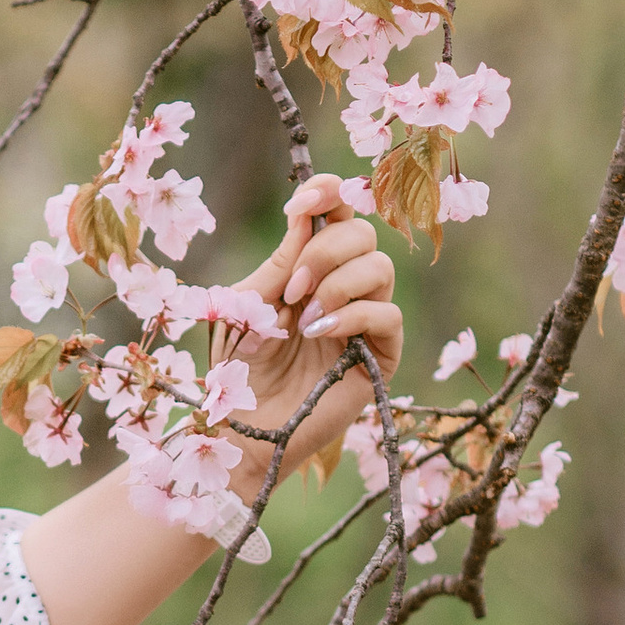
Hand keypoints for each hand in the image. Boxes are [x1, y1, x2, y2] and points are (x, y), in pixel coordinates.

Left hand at [220, 176, 404, 488]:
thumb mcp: (248, 307)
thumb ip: (279, 263)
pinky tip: (320, 333)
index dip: (327, 194)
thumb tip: (306, 216)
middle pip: (362, 232)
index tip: (303, 201)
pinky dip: (353, 315)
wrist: (240, 429)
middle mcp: (342, 288)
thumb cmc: (237, 372)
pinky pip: (386, 314)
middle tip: (291, 289)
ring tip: (302, 320)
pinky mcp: (379, 357)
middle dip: (324, 250)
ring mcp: (364, 321)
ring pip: (380, 266)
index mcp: (309, 269)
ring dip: (337, 283)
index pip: (335, 213)